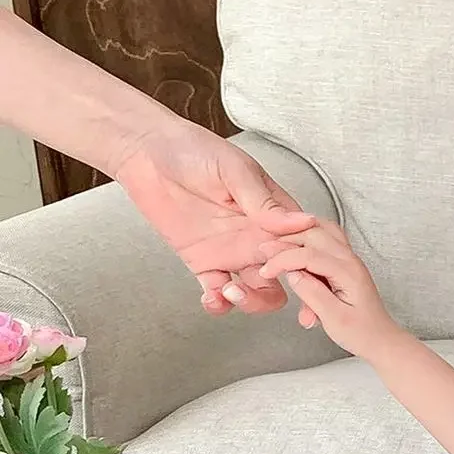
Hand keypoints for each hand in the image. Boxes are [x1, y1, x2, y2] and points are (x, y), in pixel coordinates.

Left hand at [112, 118, 315, 315]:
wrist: (146, 152)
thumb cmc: (192, 149)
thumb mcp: (233, 170)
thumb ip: (264, 202)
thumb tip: (302, 222)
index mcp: (272, 214)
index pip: (304, 247)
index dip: (308, 265)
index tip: (295, 269)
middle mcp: (257, 237)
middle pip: (288, 278)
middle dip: (287, 292)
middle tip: (265, 283)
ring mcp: (232, 252)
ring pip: (259, 292)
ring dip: (251, 302)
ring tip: (233, 292)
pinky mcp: (204, 262)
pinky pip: (219, 294)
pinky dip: (219, 304)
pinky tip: (212, 297)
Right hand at [256, 221, 400, 359]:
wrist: (380, 340)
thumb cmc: (362, 333)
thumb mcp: (333, 318)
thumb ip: (311, 293)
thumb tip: (291, 273)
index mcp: (348, 272)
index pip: (308, 255)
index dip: (282, 260)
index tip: (266, 271)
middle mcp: (350, 260)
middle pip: (313, 233)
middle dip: (286, 241)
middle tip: (265, 252)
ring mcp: (349, 259)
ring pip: (320, 231)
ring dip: (297, 236)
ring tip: (277, 247)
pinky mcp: (345, 264)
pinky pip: (325, 241)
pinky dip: (307, 241)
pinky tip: (295, 248)